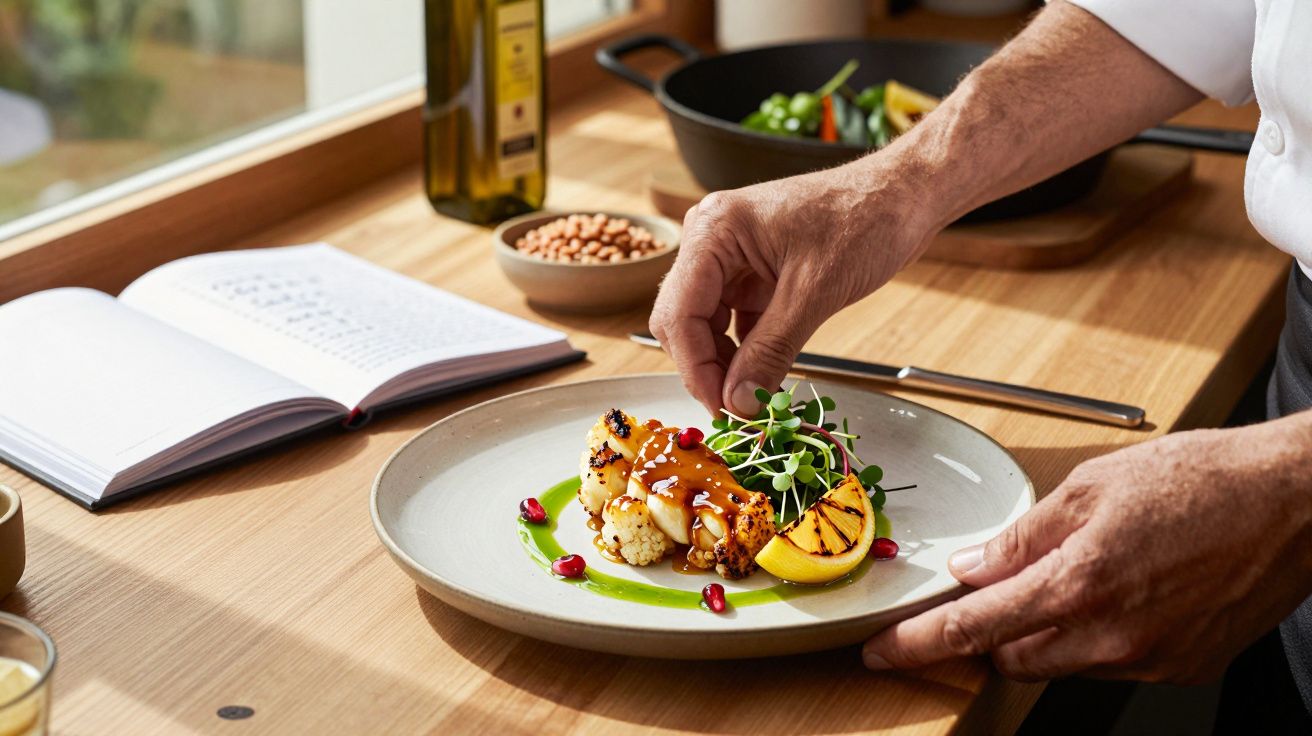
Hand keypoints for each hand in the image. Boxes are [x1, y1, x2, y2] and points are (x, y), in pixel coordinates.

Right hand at [649, 161, 934, 416]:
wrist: (902, 195)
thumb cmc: (865, 219)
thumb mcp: (815, 293)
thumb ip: (770, 350)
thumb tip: (739, 402)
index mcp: (715, 230)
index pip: (679, 312)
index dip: (696, 368)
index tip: (722, 408)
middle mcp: (711, 237)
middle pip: (683, 319)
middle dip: (706, 367)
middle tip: (737, 408)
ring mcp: (729, 253)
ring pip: (704, 322)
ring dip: (724, 361)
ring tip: (753, 393)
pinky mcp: (751, 268)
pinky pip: (732, 317)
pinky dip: (743, 347)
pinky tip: (763, 370)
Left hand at [863, 417, 1311, 682]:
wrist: (1297, 502)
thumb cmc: (1203, 479)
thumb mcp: (1093, 486)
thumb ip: (1024, 536)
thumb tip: (972, 567)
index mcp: (1079, 582)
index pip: (973, 628)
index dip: (918, 645)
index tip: (881, 653)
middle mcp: (1113, 635)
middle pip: (1013, 657)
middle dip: (992, 631)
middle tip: (997, 588)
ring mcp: (1151, 658)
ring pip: (1062, 663)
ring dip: (1046, 631)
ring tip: (1080, 574)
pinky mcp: (1183, 666)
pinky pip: (1112, 663)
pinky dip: (1096, 635)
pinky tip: (1123, 590)